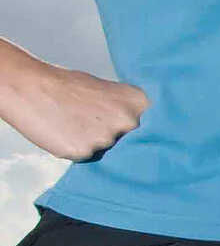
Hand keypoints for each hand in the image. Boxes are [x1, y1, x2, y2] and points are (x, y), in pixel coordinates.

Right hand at [0, 58, 147, 160]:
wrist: (32, 88)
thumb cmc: (69, 87)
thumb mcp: (110, 92)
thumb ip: (129, 110)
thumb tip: (147, 128)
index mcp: (138, 102)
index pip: (161, 127)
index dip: (157, 135)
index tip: (156, 140)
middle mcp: (128, 121)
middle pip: (139, 144)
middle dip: (126, 142)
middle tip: (101, 129)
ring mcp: (107, 138)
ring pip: (112, 152)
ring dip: (99, 145)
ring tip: (78, 126)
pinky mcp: (85, 152)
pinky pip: (89, 158)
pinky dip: (80, 150)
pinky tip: (68, 134)